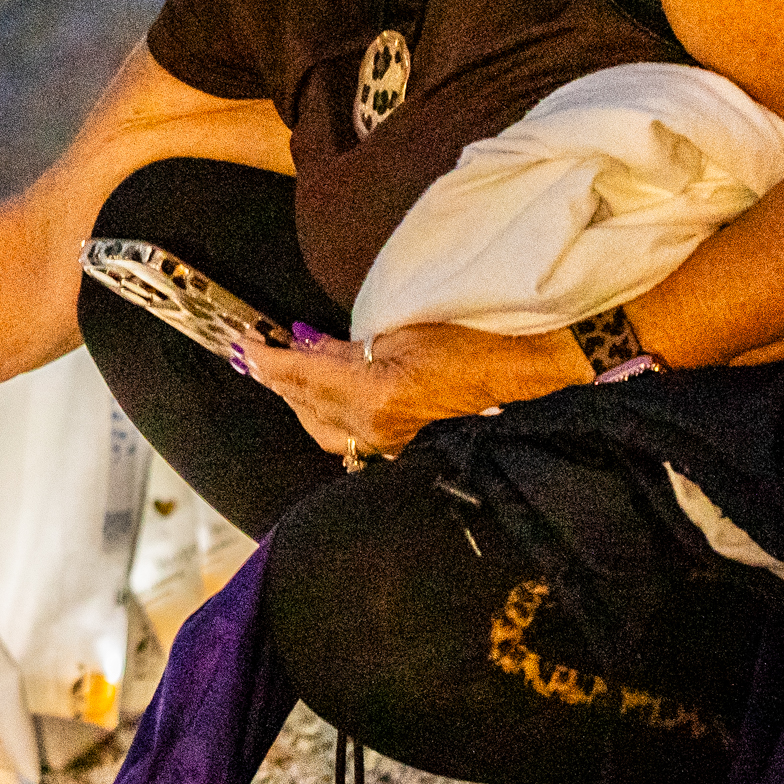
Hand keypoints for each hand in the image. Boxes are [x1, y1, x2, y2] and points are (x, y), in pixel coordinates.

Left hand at [230, 322, 591, 464]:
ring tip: (281, 373)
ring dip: (299, 401)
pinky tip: (321, 399)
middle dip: (278, 380)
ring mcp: (390, 447)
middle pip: (306, 407)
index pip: (302, 378)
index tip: (245, 345)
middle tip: (256, 352)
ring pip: (323, 429)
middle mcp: (376, 431)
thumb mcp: (408, 332)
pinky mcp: (403, 451)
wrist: (538, 379)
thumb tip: (309, 347)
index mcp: (376, 396)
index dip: (268, 360)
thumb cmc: (482, 342)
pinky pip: (349, 438)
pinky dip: (327, 416)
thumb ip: (350, 348)